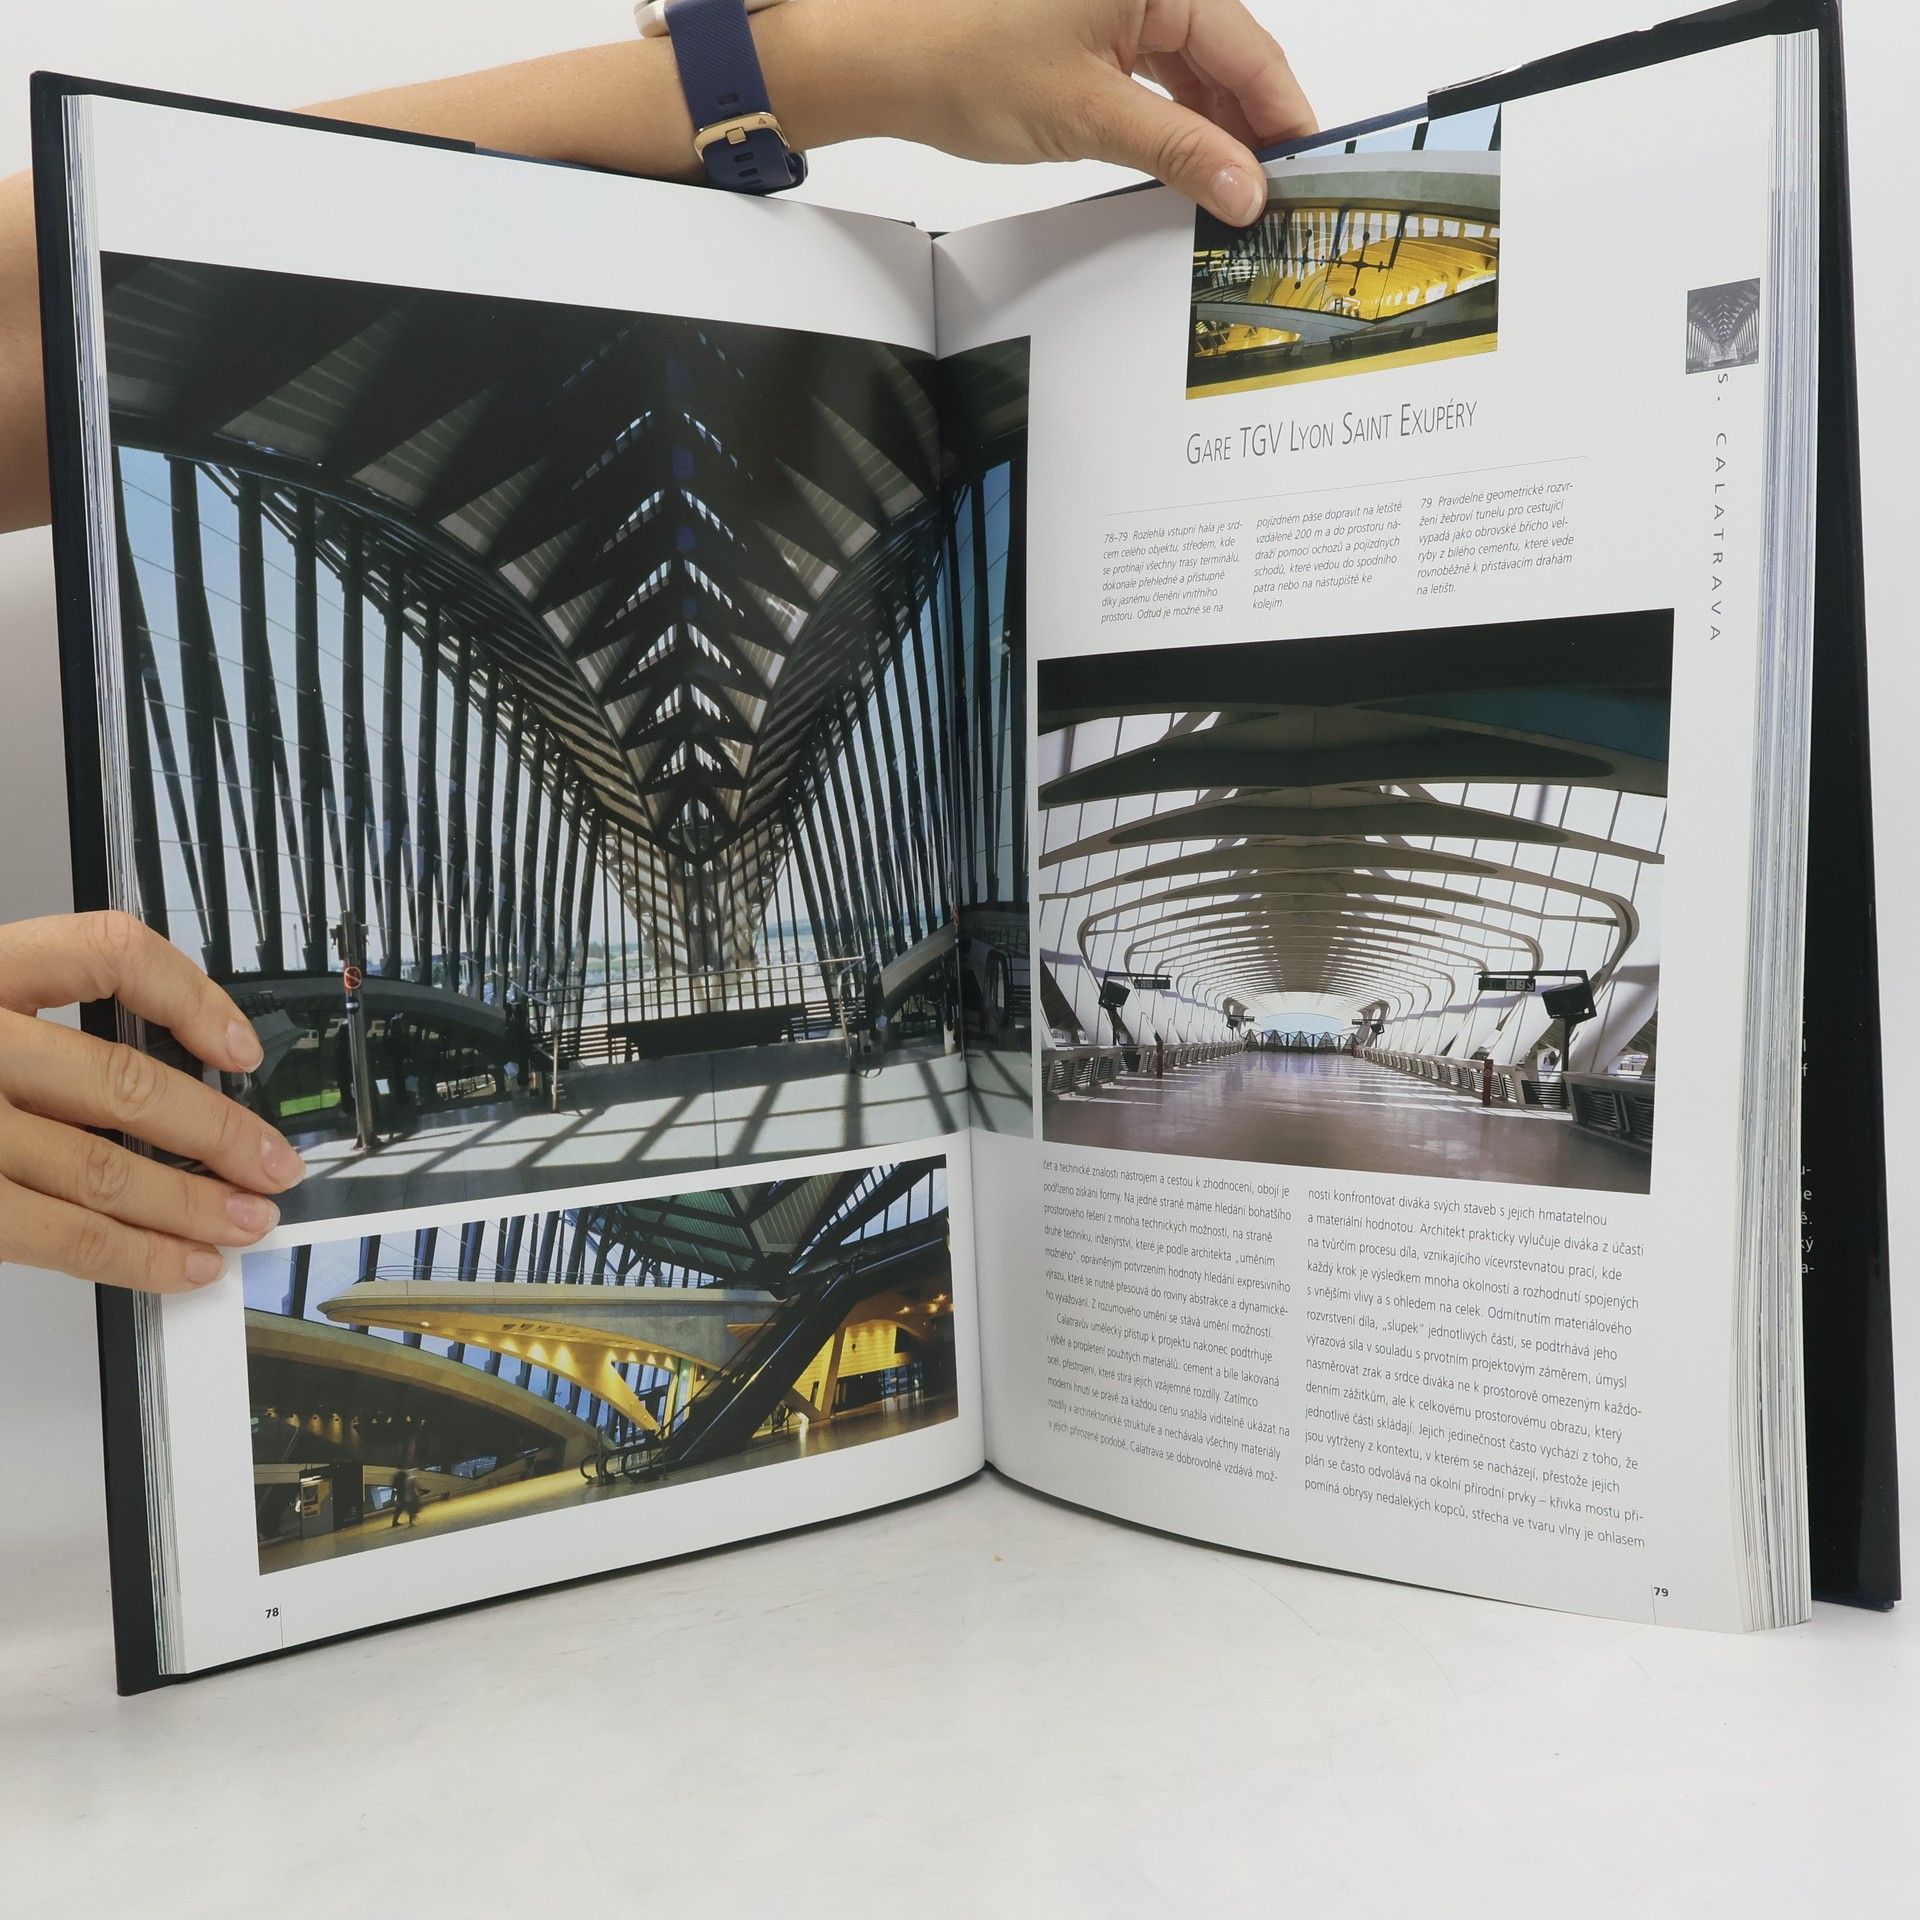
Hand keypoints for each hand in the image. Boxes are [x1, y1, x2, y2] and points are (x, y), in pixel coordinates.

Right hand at [0, 912, 305, 1291]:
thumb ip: (38, 1015)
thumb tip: (178, 1061)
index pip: (110, 952)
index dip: (192, 995)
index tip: (239, 1044)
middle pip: (123, 1084)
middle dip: (219, 1134)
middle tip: (275, 1164)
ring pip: (95, 1169)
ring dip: (188, 1206)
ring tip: (245, 1224)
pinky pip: (48, 1234)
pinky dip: (127, 1255)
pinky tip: (175, 1264)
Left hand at [844, 0, 1315, 224]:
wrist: (887, 62)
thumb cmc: (962, 60)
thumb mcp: (1090, 116)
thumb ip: (1179, 152)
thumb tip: (1242, 186)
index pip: (1250, 48)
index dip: (1283, 115)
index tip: (1307, 168)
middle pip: (1228, 55)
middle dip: (1250, 127)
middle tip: (1272, 195)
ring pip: (1194, 65)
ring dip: (1214, 127)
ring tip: (1232, 190)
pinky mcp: (1096, 22)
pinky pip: (1158, 68)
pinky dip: (1176, 115)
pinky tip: (1190, 161)